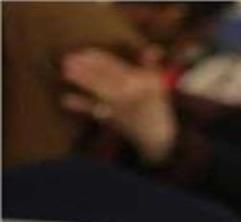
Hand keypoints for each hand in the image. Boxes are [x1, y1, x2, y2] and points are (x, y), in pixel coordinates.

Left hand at [61, 47, 177, 164]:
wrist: (159, 137)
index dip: (99, 59)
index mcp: (140, 82)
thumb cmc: (157, 107)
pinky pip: (95, 112)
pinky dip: (81, 106)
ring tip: (65, 72)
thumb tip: (153, 49)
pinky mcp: (111, 120)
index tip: (84, 51)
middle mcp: (128, 93)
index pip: (116, 67)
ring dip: (82, 81)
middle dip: (86, 68)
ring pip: (98, 90)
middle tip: (67, 59)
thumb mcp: (158, 84)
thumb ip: (151, 65)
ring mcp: (118, 107)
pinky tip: (65, 99)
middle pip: (104, 77)